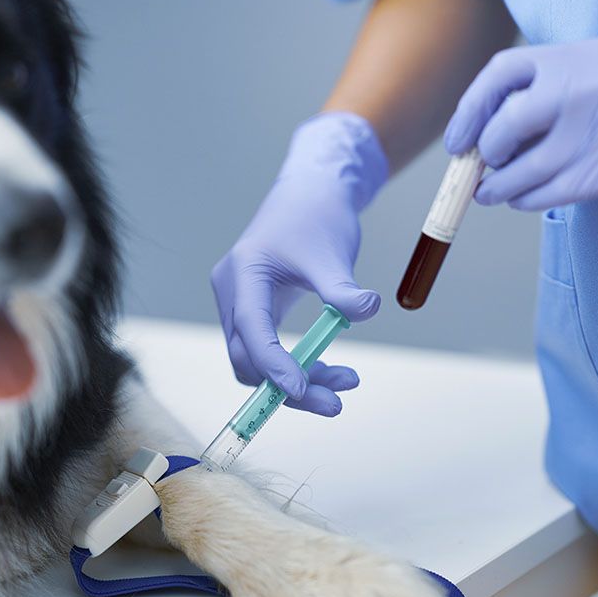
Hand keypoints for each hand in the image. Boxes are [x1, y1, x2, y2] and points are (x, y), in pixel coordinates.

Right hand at [211, 113, 387, 413]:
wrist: (309, 194)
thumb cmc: (316, 216)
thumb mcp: (332, 252)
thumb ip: (342, 287)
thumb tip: (366, 310)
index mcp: (243, 273)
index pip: (251, 328)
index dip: (274, 364)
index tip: (303, 391)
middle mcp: (232, 292)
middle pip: (247, 356)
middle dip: (287, 385)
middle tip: (336, 402)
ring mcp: (238, 303)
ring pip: (256, 360)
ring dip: (296, 379)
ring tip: (347, 382)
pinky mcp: (253, 310)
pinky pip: (265, 349)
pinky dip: (296, 364)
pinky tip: (331, 368)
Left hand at [444, 37, 597, 208]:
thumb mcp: (597, 72)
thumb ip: (546, 89)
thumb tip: (477, 135)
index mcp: (578, 56)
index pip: (503, 71)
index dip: (470, 109)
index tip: (458, 139)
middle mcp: (584, 88)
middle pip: (505, 125)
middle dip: (486, 151)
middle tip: (482, 164)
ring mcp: (595, 131)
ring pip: (520, 169)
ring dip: (496, 186)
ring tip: (488, 192)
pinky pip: (543, 194)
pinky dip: (523, 200)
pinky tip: (521, 198)